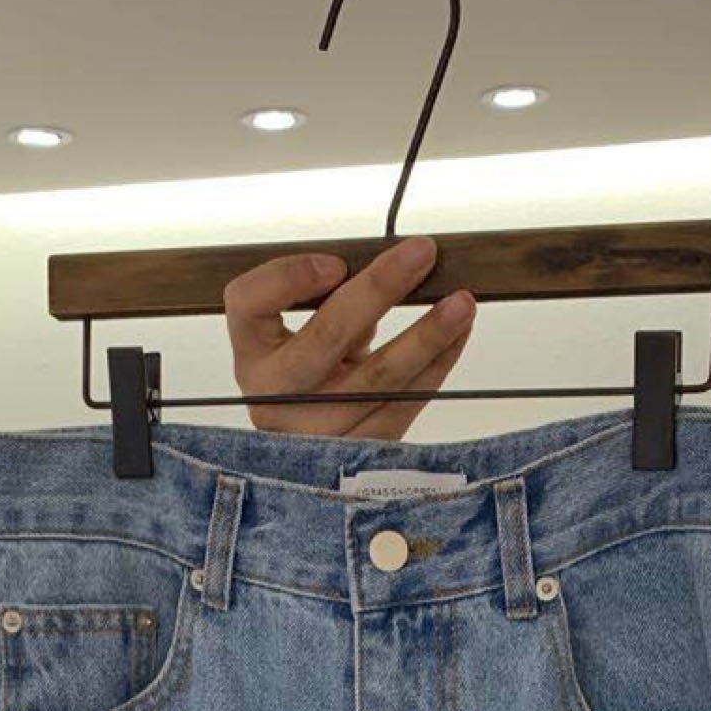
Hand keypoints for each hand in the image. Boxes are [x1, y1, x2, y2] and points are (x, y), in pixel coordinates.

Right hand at [223, 235, 476, 437]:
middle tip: (422, 253)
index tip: (335, 263)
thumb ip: (328, 303)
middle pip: (326, 337)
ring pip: (376, 380)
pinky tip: (457, 334)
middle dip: (379, 289)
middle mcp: (273, 397)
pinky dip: (436, 366)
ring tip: (461, 302)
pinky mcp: (356, 457)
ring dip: (426, 335)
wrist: (316, 448)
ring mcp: (313, 433)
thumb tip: (395, 266)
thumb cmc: (314, 375)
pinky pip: (404, 407)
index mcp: (252, 355)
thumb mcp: (304, 334)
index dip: (290, 278)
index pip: (249, 304)